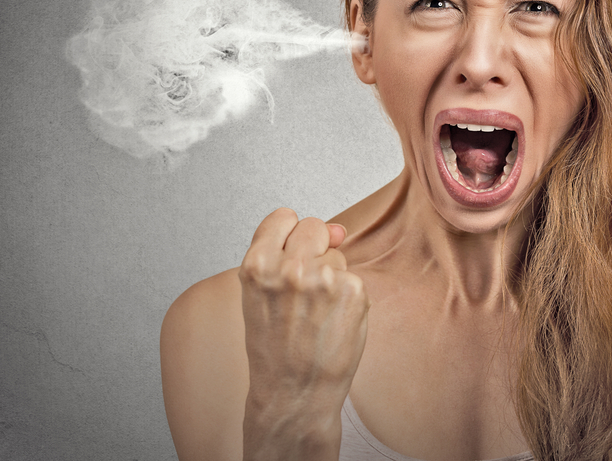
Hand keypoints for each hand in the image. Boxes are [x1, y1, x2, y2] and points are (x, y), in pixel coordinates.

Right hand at [239, 208, 368, 460]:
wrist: (294, 393)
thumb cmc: (275, 349)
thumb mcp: (260, 295)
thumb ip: (286, 254)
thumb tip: (338, 230)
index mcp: (258, 265)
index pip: (282, 218)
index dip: (288, 236)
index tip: (289, 253)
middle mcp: (291, 267)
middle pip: (314, 227)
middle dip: (314, 248)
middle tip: (306, 287)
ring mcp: (325, 278)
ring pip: (336, 254)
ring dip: (331, 277)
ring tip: (315, 313)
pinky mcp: (353, 290)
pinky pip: (353, 278)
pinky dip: (347, 297)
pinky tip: (332, 321)